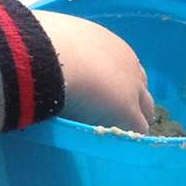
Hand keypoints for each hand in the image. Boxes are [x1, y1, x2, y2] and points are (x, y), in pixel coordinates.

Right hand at [35, 12, 154, 132]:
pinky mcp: (128, 112)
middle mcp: (128, 64)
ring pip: (143, 110)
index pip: (124, 68)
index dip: (115, 83)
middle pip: (140, 89)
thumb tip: (46, 57)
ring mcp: (132, 89)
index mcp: (110, 45)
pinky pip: (136, 130)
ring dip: (129, 121)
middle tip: (110, 118)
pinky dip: (127, 137)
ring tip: (112, 135)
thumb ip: (61, 50)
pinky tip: (112, 145)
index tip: (102, 95)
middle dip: (130, 102)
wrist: (48, 55)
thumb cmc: (42, 44)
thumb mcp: (56, 40)